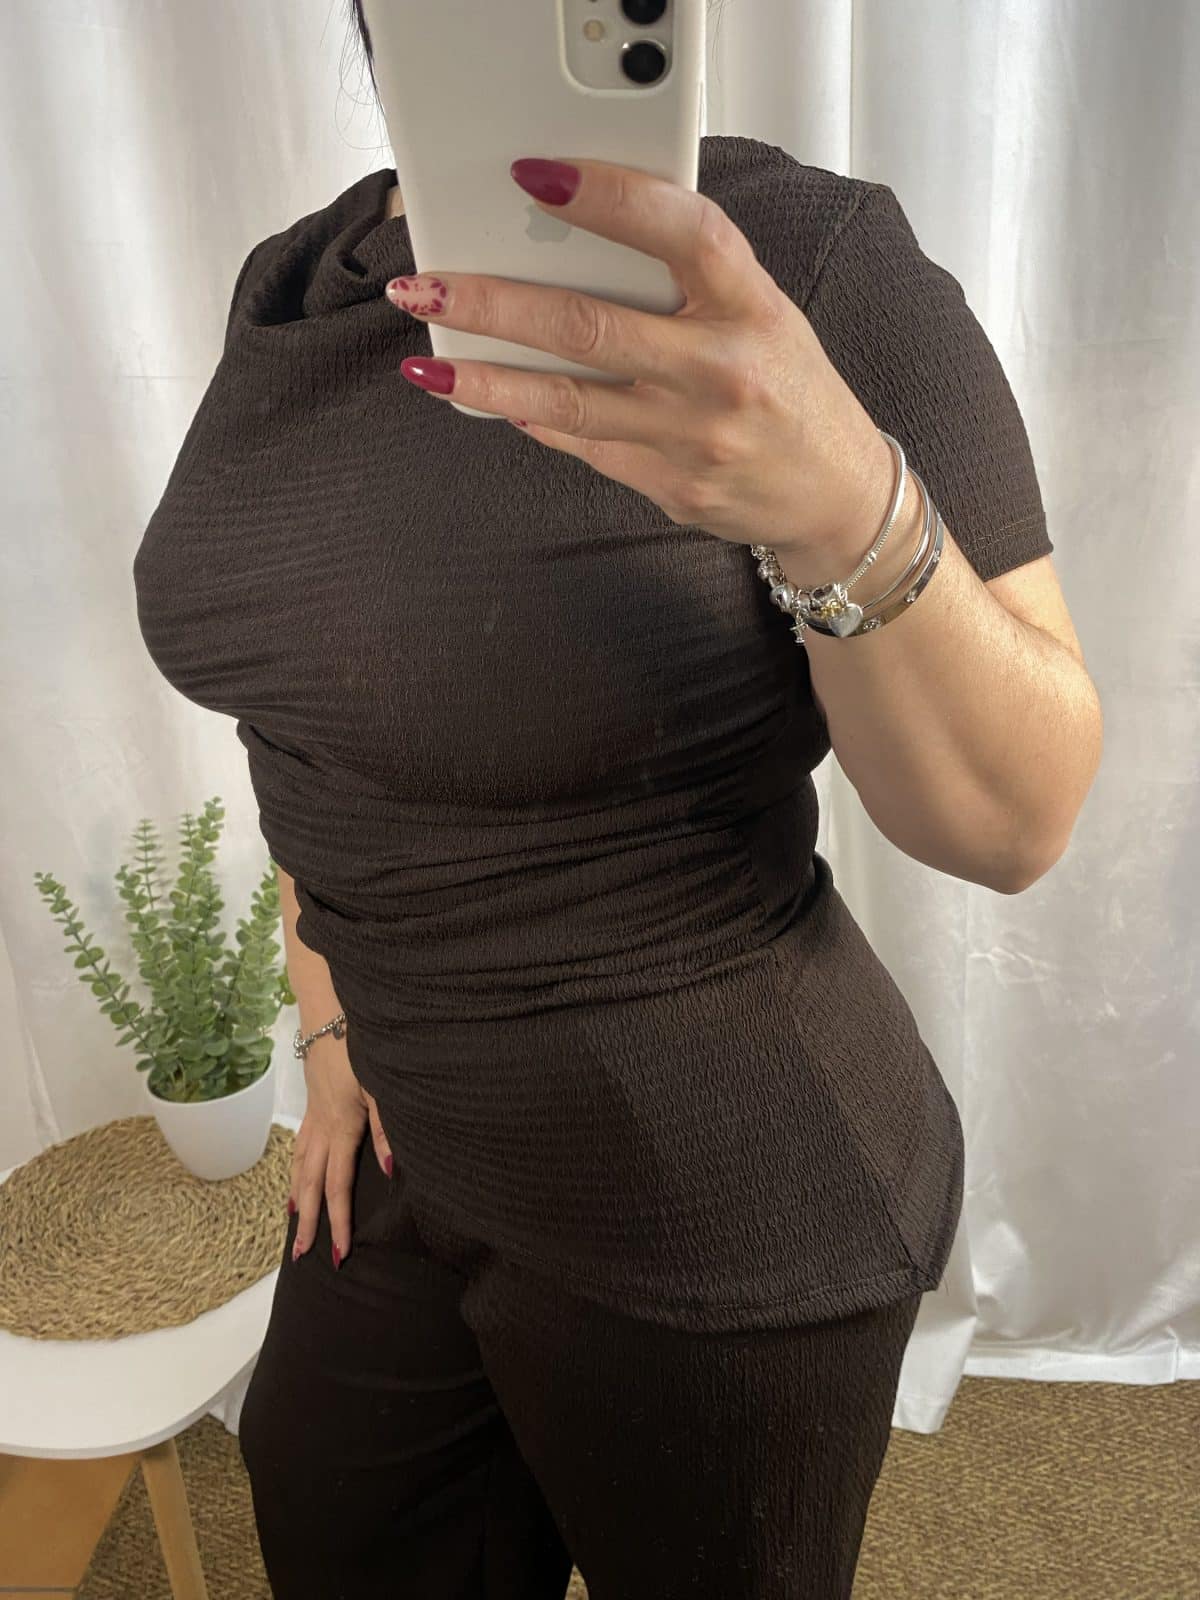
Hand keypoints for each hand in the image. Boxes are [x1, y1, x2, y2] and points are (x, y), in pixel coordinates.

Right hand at [287, 1033, 392, 1268]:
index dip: (338, 1221)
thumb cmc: (363, 1044)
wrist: (332, 1009)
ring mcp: (313, 1113)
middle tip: (301, 1255)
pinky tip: (297, 1173)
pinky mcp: (313, 1100)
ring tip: (292, 1222)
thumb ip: (388, 1129)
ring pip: (299, 1163)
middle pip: (310, 1183)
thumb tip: (390, 1171)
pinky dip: (296, 1166)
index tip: (340, 1253)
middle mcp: (322, 1125)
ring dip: (296, 1195)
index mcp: (342, 1126)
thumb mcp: (384, 1084)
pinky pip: (300, 1144)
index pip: (337, 1185)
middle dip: (307, 1221)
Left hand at [386, 155, 893, 566]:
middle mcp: (723, 372)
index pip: (683, 233)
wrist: (833, 493)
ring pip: (569, 403)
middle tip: (429, 286)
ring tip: (428, 366)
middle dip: (496, 304)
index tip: (537, 177)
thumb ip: (689, 279)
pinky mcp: (671, 486)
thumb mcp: (763, 313)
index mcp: (753, 307)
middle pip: (590, 328)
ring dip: (487, 382)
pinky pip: (583, 446)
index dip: (609, 200)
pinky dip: (531, 419)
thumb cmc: (787, 387)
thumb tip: (574, 242)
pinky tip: (488, 400)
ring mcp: (693, 437)